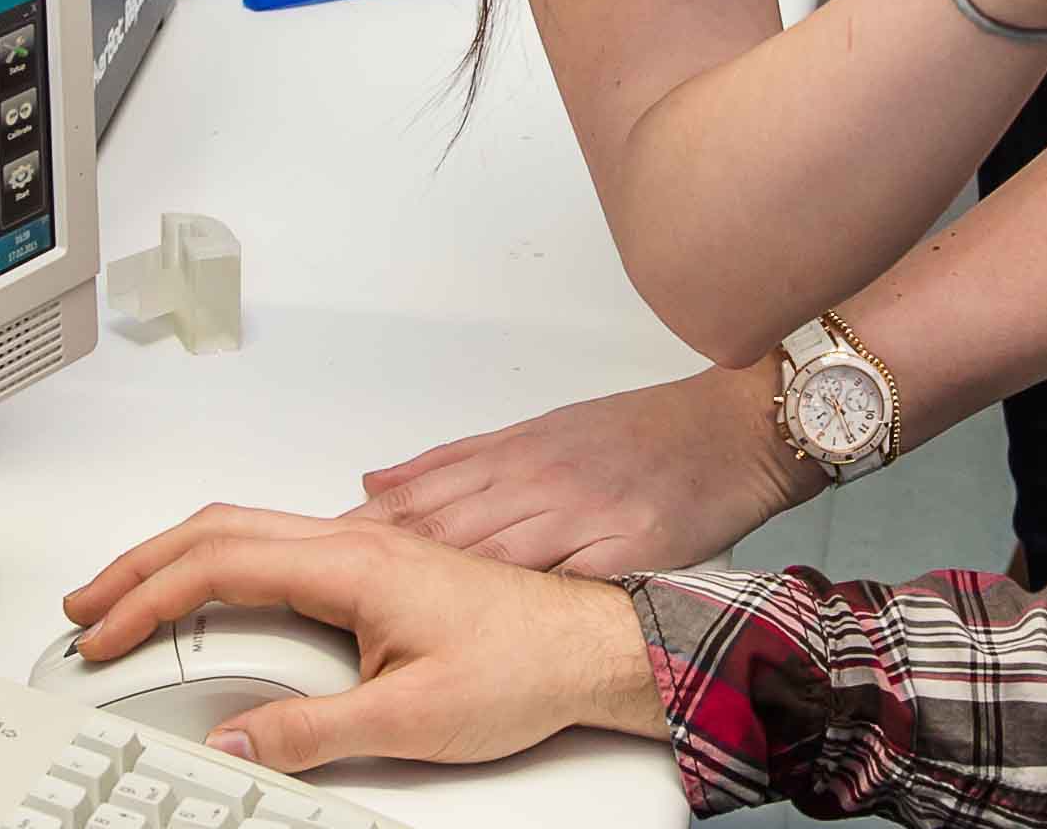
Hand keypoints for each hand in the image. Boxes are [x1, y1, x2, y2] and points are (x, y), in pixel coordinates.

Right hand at [61, 506, 666, 772]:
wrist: (590, 648)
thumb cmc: (524, 667)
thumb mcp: (409, 720)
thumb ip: (310, 731)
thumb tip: (234, 740)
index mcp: (352, 564)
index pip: (219, 566)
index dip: (148, 599)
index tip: (105, 634)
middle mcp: (354, 543)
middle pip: (218, 530)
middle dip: (140, 564)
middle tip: (87, 604)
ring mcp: (365, 550)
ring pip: (246, 532)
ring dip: (178, 561)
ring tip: (130, 601)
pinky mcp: (377, 569)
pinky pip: (277, 548)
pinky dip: (220, 567)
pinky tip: (213, 597)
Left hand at [347, 361, 811, 574]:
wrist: (732, 429)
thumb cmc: (644, 436)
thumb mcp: (542, 432)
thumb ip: (458, 461)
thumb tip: (378, 480)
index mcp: (517, 452)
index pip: (424, 490)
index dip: (365, 523)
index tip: (314, 546)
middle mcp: (542, 479)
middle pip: (446, 520)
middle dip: (379, 553)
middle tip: (323, 582)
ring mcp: (584, 514)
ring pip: (494, 546)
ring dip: (436, 576)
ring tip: (384, 610)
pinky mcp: (627, 548)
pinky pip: (565, 573)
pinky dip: (522, 592)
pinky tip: (488, 617)